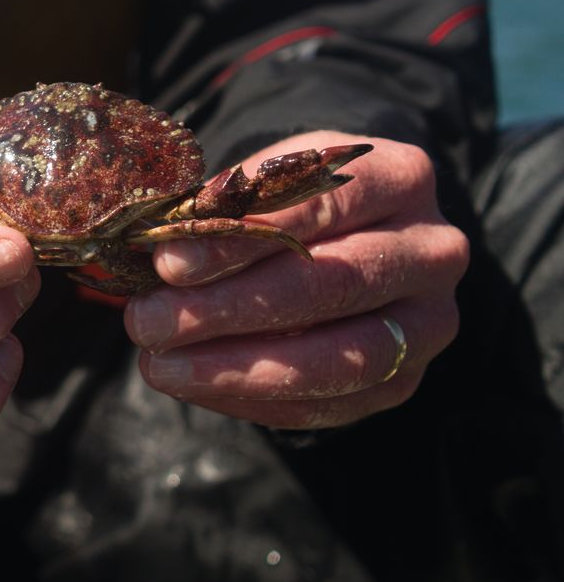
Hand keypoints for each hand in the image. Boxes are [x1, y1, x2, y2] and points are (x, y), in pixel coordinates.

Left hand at [124, 132, 468, 427]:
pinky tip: (193, 385)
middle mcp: (431, 250)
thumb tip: (161, 258)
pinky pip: (327, 404)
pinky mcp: (402, 380)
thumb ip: (221, 211)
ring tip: (161, 366)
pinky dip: (251, 399)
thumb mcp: (260, 183)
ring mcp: (425, 323)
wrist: (345, 240)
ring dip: (237, 367)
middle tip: (149, 322)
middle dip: (229, 309)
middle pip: (332, 284)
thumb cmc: (288, 204)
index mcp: (400, 177)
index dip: (238, 238)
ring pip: (338, 358)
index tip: (166, 262)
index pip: (321, 206)